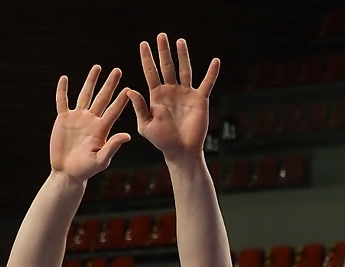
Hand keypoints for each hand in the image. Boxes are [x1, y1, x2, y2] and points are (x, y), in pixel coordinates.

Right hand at [50, 66, 130, 181]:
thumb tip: (128, 136)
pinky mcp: (63, 119)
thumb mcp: (101, 160)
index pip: (114, 111)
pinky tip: (64, 78)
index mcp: (102, 129)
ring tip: (97, 67)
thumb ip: (112, 146)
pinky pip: (62, 101)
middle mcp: (91, 120)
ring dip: (91, 81)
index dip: (121, 100)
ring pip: (85, 94)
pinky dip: (62, 90)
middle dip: (110, 84)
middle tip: (117, 70)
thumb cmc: (86, 169)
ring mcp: (77, 118)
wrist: (67, 172)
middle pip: (102, 98)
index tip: (129, 89)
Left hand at [128, 34, 219, 161]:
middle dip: (163, 51)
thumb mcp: (146, 125)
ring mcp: (186, 94)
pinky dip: (211, 72)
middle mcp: (171, 91)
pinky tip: (215, 61)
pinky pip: (206, 83)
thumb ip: (139, 108)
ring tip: (180, 41)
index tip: (143, 44)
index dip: (147, 58)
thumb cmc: (162, 141)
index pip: (150, 72)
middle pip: (167, 66)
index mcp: (156, 96)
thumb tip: (129, 90)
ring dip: (183, 55)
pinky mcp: (200, 99)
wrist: (181, 151)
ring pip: (184, 69)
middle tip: (161, 35)